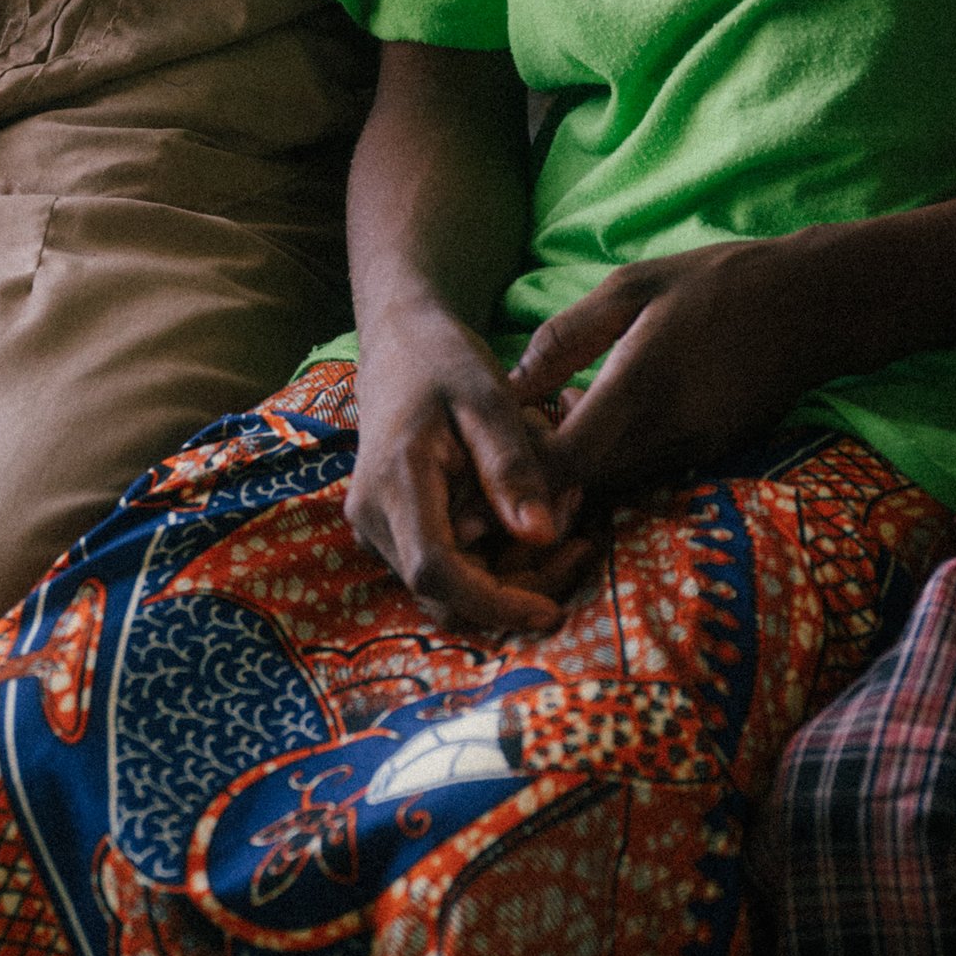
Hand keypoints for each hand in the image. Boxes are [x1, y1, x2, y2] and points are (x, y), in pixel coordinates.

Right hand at [348, 302, 586, 635]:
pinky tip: (534, 516)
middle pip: (448, 595)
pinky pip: (448, 566)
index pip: (436, 574)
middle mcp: (374, 519)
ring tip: (566, 513)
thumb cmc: (444, 362)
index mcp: (394, 485)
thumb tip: (543, 536)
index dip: (495, 605)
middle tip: (581, 542)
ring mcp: (377, 528)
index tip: (554, 612)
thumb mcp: (489, 400)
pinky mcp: (393, 530)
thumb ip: (512, 468)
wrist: (399, 344)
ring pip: (450, 589)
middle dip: (519, 589)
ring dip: (514, 572)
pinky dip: (496, 555)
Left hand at [508, 236, 854, 507]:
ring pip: (613, 483)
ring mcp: (695, 451)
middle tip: (508, 443)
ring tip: (551, 425)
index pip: (566, 462)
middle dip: (541, 473)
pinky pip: (644, 472)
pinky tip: (599, 420)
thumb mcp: (631, 287)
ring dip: (577, 468)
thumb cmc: (718, 283)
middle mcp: (668, 434)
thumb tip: (510, 385)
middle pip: (583, 484)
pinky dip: (612, 460)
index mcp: (641, 387)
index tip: (490, 460)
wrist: (817, 305)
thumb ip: (565, 339)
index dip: (523, 473)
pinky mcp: (712, 456)